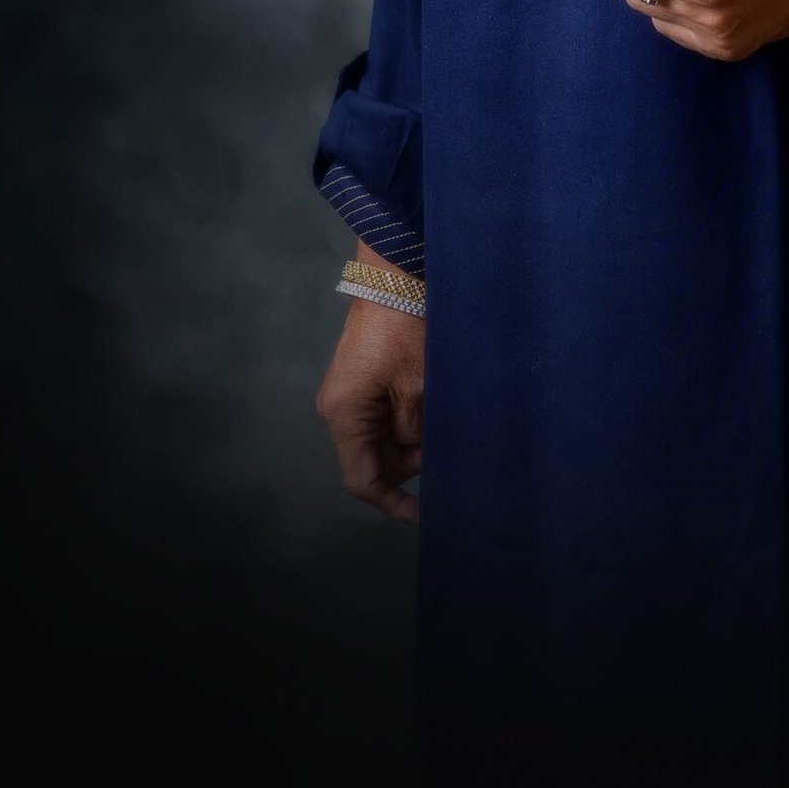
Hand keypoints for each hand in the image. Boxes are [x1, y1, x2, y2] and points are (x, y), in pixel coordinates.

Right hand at [315, 251, 423, 522]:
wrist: (395, 275)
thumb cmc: (406, 329)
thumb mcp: (419, 389)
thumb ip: (418, 434)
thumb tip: (425, 457)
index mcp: (344, 415)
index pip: (363, 480)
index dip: (394, 502)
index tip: (428, 513)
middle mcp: (339, 408)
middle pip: (376, 459)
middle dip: (413, 458)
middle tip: (449, 438)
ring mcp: (350, 393)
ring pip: (385, 437)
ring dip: (415, 434)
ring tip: (444, 411)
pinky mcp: (365, 379)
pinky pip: (387, 414)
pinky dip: (411, 416)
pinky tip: (434, 403)